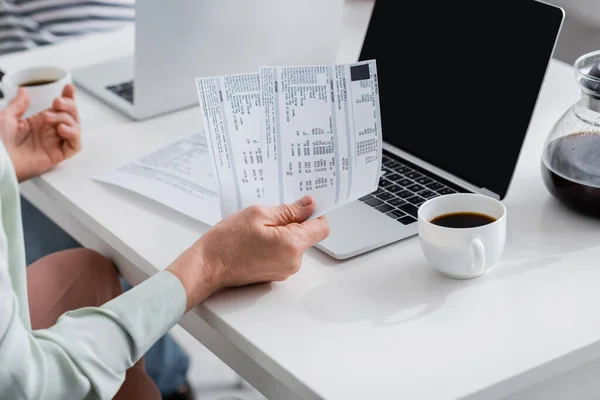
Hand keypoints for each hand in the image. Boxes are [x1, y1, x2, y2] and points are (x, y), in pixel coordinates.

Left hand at [0, 85, 80, 181]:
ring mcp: (54, 143)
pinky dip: (73, 135)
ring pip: (75, 128)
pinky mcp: (57, 155)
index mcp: (38, 123)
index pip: (60, 109)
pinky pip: (74, 145)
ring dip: (68, 119)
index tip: (68, 88)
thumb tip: (24, 91)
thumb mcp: (5, 117)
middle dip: (69, 106)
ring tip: (51, 118)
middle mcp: (49, 132)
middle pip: (72, 116)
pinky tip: (62, 129)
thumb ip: (18, 104)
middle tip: (57, 102)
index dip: (68, 98)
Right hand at [167, 195, 329, 310]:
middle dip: (293, 223)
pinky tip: (256, 242)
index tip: (303, 206)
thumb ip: (289, 210)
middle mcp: (293, 262)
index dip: (315, 214)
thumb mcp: (258, 214)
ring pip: (294, 245)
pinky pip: (283, 254)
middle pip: (307, 236)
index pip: (322, 227)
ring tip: (258, 231)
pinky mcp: (275, 275)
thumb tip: (309, 205)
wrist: (207, 266)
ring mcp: (284, 271)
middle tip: (269, 217)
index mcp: (292, 245)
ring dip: (282, 234)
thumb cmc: (228, 241)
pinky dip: (275, 245)